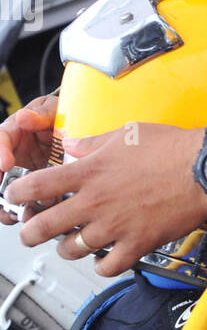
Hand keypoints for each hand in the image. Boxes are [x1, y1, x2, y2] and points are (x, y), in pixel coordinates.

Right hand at [0, 96, 58, 224]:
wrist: (76, 134)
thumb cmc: (59, 120)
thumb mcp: (53, 111)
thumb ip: (41, 114)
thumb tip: (24, 116)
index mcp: (14, 132)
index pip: (1, 139)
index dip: (0, 152)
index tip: (6, 164)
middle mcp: (11, 154)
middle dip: (2, 188)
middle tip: (7, 197)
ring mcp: (20, 173)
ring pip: (5, 192)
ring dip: (9, 205)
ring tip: (17, 214)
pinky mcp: (30, 189)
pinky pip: (21, 203)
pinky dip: (22, 212)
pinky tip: (28, 218)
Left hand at [5, 123, 206, 275]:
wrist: (203, 171)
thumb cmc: (170, 149)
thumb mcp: (126, 134)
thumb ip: (93, 143)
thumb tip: (74, 147)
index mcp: (89, 172)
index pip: (36, 186)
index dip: (17, 193)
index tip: (14, 196)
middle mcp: (96, 202)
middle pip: (44, 226)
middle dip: (29, 232)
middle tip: (29, 232)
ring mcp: (115, 227)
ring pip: (72, 250)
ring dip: (65, 248)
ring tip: (69, 245)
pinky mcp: (137, 244)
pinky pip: (107, 266)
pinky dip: (100, 266)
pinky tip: (102, 259)